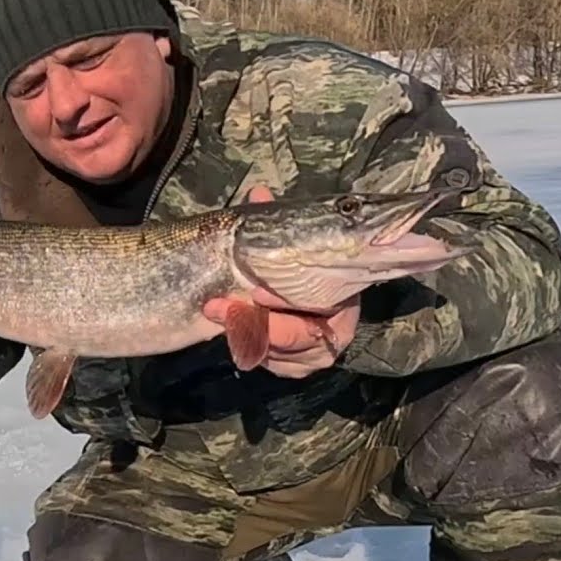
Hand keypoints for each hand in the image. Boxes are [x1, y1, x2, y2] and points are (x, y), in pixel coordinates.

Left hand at [203, 185, 360, 378]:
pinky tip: (228, 330)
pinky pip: (271, 364)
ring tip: (215, 311)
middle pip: (297, 337)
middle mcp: (337, 331)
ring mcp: (316, 353)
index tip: (254, 291)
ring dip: (243, 335)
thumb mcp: (282, 243)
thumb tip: (258, 193)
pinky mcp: (295, 367)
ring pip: (279, 354)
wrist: (287, 296)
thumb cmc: (292, 266)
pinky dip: (248, 348)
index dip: (284, 302)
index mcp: (345, 296)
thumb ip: (271, 222)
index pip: (321, 306)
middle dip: (254, 322)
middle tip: (216, 306)